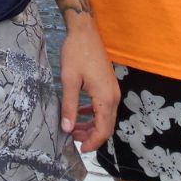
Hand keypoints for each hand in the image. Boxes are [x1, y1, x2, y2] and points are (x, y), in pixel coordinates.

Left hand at [59, 18, 119, 152]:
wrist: (85, 31)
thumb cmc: (76, 53)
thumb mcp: (68, 80)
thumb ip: (69, 107)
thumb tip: (67, 129)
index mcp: (105, 97)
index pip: (103, 129)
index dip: (93, 142)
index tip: (79, 149)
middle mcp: (113, 96)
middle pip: (107, 126)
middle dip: (91, 136)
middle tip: (73, 140)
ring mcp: (113, 90)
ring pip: (105, 117)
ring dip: (91, 125)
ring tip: (74, 129)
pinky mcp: (108, 85)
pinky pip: (104, 106)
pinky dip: (93, 114)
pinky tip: (80, 114)